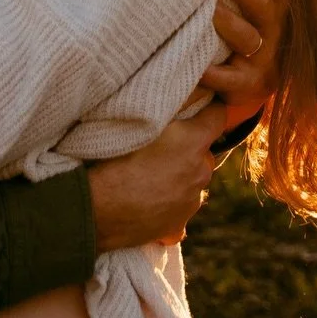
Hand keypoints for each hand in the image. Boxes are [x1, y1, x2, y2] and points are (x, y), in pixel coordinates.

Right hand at [87, 102, 229, 250]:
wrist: (98, 208)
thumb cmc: (115, 156)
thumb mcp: (142, 121)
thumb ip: (171, 108)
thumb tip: (188, 93)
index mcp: (194, 142)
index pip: (218, 116)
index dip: (209, 109)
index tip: (199, 108)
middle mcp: (201, 171)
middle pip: (204, 152)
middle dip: (190, 148)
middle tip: (162, 148)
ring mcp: (192, 201)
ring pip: (193, 180)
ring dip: (181, 176)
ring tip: (150, 177)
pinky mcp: (179, 225)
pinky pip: (180, 208)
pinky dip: (170, 203)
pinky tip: (149, 201)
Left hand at [201, 0, 286, 124]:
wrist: (255, 84)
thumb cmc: (245, 29)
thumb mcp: (250, 2)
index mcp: (275, 1)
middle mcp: (274, 26)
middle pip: (263, 2)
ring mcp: (264, 55)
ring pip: (248, 38)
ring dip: (228, 24)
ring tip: (208, 13)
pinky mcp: (250, 83)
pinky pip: (233, 78)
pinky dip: (216, 74)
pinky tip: (200, 69)